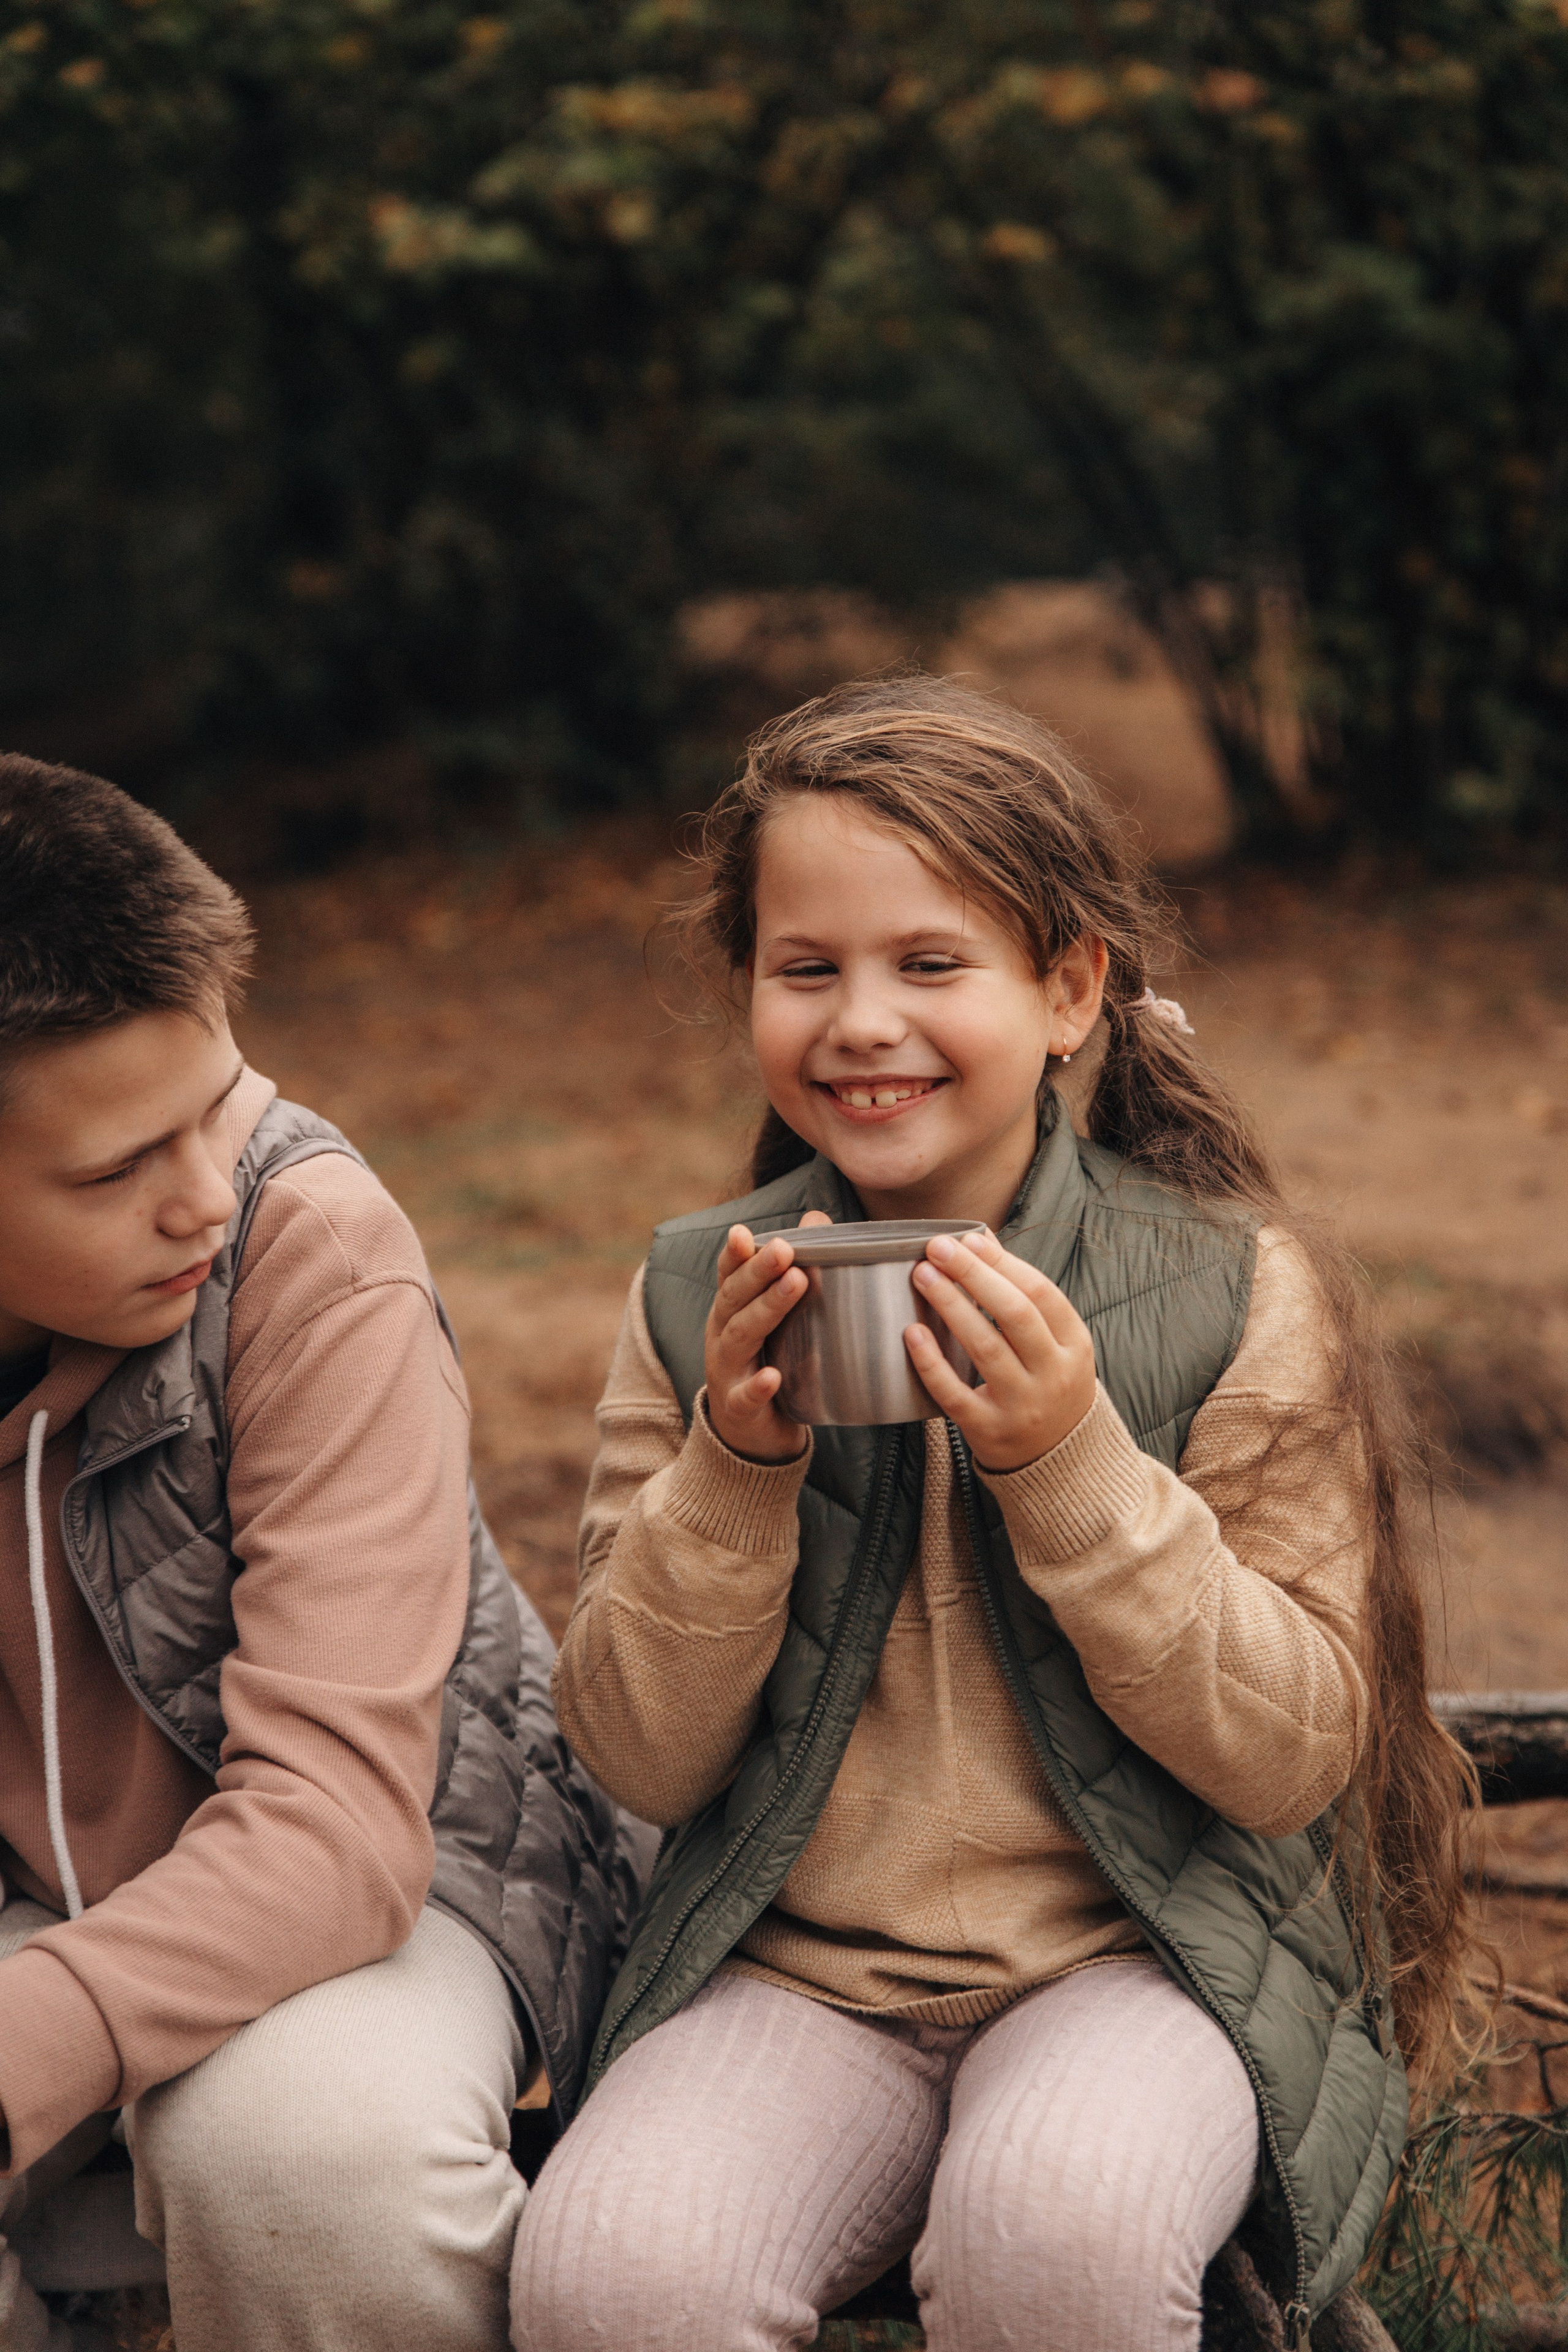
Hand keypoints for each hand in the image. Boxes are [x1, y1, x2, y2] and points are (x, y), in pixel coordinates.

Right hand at [703, 1212, 831, 1461]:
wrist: (747, 1433)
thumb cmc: (766, 1361)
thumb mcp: (775, 1317)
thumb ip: (791, 1270)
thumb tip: (817, 1219)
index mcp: (731, 1310)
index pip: (729, 1275)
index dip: (735, 1254)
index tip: (744, 1233)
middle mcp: (722, 1334)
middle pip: (734, 1298)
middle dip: (758, 1270)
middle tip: (785, 1248)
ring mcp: (727, 1371)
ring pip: (740, 1336)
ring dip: (766, 1310)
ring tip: (795, 1284)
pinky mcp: (739, 1408)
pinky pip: (744, 1396)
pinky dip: (757, 1386)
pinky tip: (773, 1376)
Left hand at [905, 1229, 1096, 1470]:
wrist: (1062, 1460)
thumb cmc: (1049, 1384)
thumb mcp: (1055, 1342)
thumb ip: (1021, 1293)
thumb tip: (979, 1238)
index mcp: (1074, 1345)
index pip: (1040, 1293)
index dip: (1002, 1263)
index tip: (968, 1240)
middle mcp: (1053, 1375)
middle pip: (1014, 1314)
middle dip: (973, 1275)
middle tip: (937, 1248)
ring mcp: (1022, 1406)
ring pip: (986, 1348)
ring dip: (951, 1306)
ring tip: (923, 1275)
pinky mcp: (989, 1430)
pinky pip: (955, 1394)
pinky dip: (932, 1363)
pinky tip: (913, 1333)